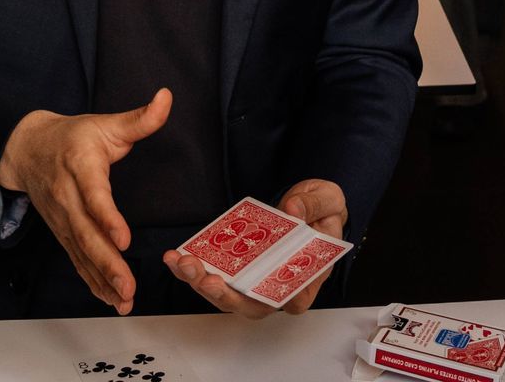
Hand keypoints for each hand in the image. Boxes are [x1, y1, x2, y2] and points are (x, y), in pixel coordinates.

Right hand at [0, 89, 171, 315]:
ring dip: (101, 279)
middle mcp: (68, 198)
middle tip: (128, 287)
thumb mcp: (105, 123)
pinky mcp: (62, 232)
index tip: (123, 238)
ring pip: (81, 253)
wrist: (26, 149)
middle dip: (107, 263)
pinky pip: (77, 260)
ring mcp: (63, 219)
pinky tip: (108, 298)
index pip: (94, 196)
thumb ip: (140, 118)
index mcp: (81, 167)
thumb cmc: (72, 137)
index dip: (107, 218)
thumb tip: (166, 98)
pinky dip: (92, 280)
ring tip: (123, 300)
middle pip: (86, 235)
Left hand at [162, 180, 348, 316]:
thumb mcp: (329, 198)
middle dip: (224, 295)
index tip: (258, 288)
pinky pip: (212, 276)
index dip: (276, 301)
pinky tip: (175, 257)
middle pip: (251, 305)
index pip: (295, 301)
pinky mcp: (236, 270)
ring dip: (201, 283)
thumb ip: (315, 204)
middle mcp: (278, 286)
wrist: (305, 204)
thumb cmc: (322, 210)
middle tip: (206, 277)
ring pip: (226, 295)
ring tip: (184, 263)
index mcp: (308, 276)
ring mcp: (254, 281)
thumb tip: (292, 209)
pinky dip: (191, 269)